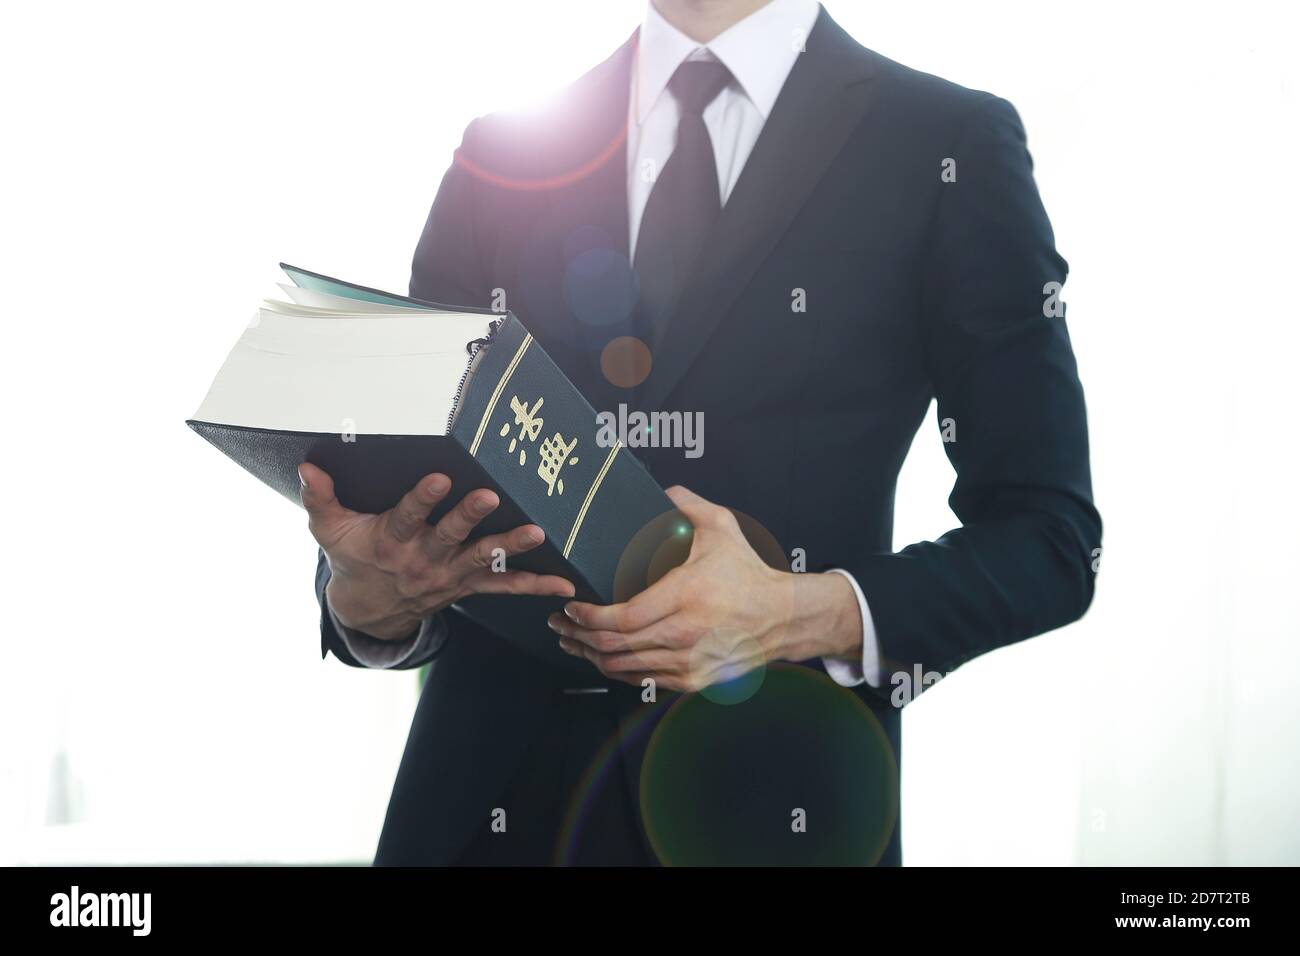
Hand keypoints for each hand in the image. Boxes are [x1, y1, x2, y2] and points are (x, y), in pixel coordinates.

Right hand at [300, 462, 574, 639]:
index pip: (406, 517)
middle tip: (489, 496)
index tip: (438, 479)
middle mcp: (422, 559)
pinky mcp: (468, 586)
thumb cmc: (353, 557)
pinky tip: (565, 586)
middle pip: (448, 536)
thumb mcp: (329, 531)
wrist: (371, 609)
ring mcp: (448, 575)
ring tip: (537, 534)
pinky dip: (535, 585)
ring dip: (510, 547)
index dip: (421, 499)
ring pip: (482, 559)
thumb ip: (320, 498)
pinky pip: (504, 587)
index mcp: (390, 542)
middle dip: (468, 516)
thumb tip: (308, 468)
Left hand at [548, 486, 862, 691]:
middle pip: (614, 645)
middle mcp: (685, 634)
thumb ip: (687, 504)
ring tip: (572, 640)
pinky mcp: (692, 680)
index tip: (572, 605)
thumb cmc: (749, 574)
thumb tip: (661, 489)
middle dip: (577, 635)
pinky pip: (642, 680)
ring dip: (591, 655)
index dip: (588, 617)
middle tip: (559, 622)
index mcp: (686, 595)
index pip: (623, 617)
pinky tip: (602, 658)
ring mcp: (688, 662)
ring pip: (623, 667)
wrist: (784, 617)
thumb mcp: (722, 528)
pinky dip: (616, 670)